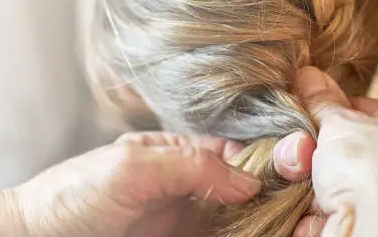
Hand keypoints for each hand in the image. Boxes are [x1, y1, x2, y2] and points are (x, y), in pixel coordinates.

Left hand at [7, 131, 314, 236]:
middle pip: (242, 185)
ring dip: (266, 217)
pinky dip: (246, 233)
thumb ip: (190, 165)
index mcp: (174, 153)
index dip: (265, 154)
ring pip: (238, 216)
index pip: (232, 150)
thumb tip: (246, 178)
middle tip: (305, 197)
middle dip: (274, 187)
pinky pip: (221, 236)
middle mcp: (186, 185)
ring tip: (298, 220)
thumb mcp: (131, 166)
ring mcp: (185, 219)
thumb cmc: (72, 195)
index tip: (298, 164)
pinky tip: (267, 231)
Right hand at [291, 67, 377, 236]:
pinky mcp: (367, 229)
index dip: (330, 110)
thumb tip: (309, 75)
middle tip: (301, 148)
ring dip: (304, 175)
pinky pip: (324, 210)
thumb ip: (321, 100)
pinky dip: (307, 208)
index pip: (362, 110)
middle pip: (339, 147)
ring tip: (300, 173)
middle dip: (309, 147)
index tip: (304, 108)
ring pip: (326, 179)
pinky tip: (303, 205)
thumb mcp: (341, 122)